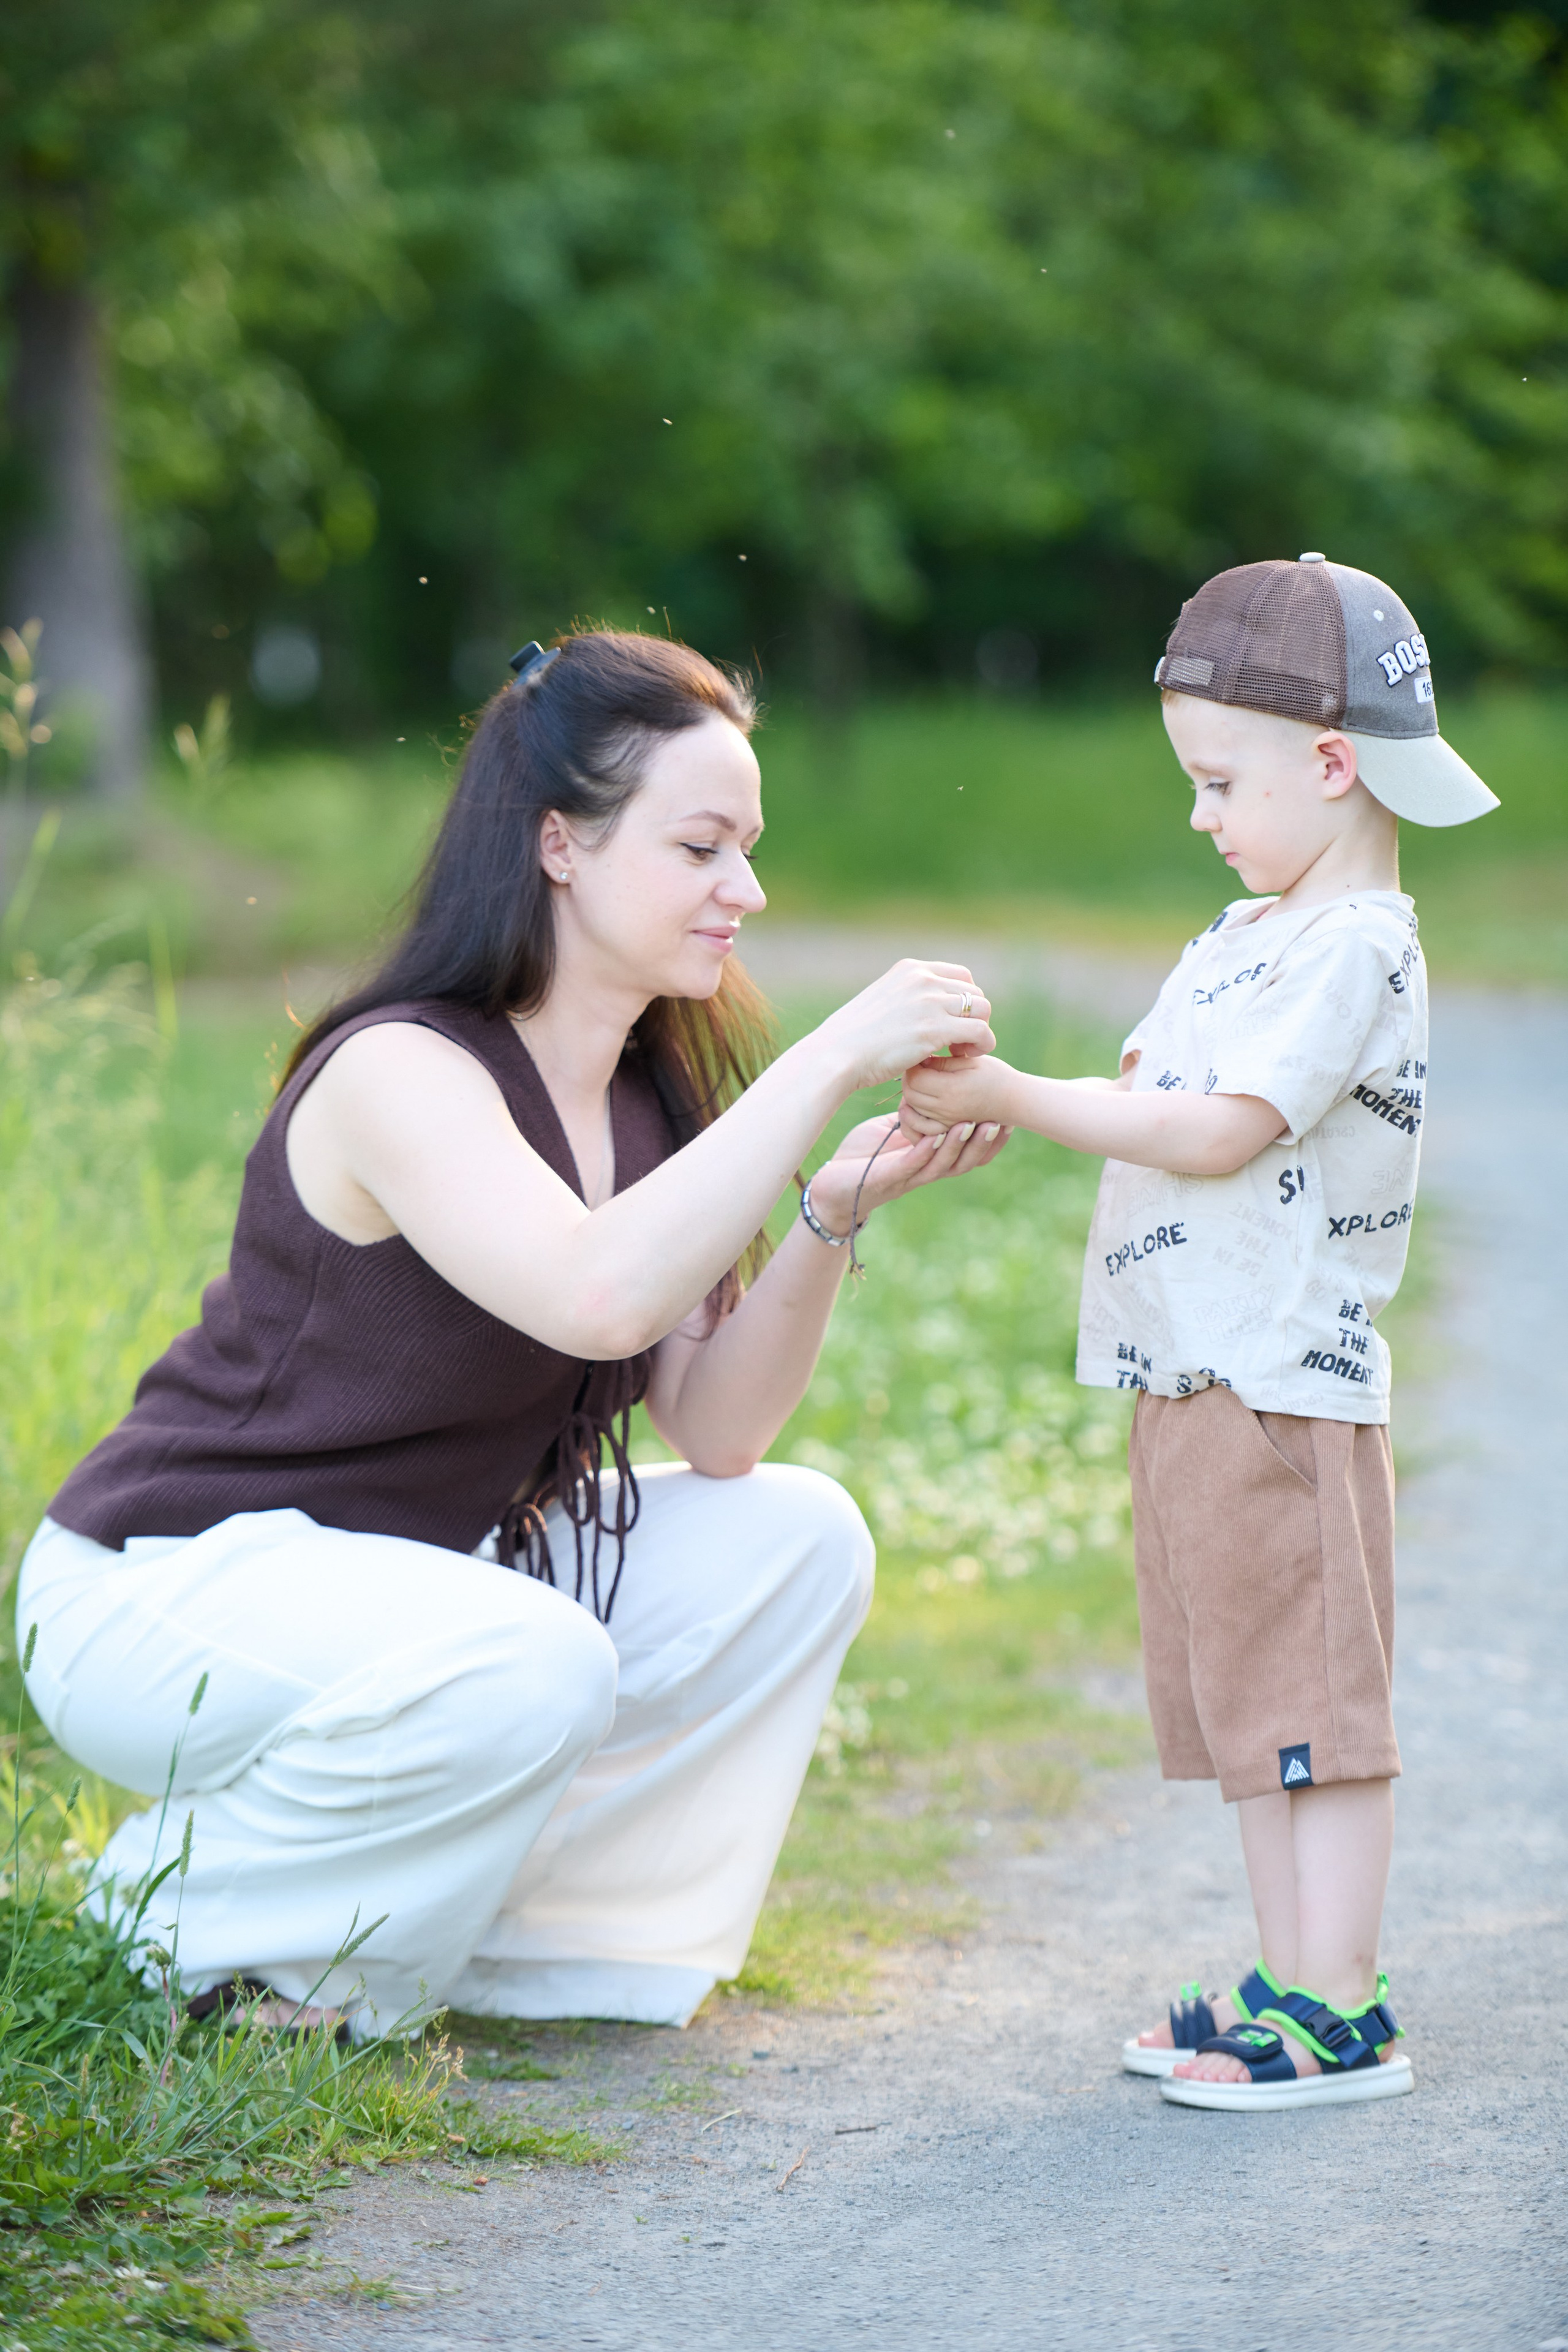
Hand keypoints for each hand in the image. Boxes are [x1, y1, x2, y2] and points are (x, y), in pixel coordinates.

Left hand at [805, 1110, 1009, 1234]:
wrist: (830, 1185)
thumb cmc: (861, 1156)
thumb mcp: (893, 1131)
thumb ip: (917, 1118)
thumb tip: (936, 1091)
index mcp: (929, 1160)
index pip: (969, 1152)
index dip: (989, 1140)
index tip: (1007, 1117)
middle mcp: (924, 1171)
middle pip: (965, 1161)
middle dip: (984, 1143)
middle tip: (1002, 1121)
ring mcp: (906, 1176)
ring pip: (942, 1164)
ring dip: (959, 1146)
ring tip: (975, 1125)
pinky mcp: (885, 1178)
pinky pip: (910, 1166)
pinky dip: (924, 1152)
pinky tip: (934, 1137)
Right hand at [809, 962, 994, 1096]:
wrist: (835, 1055)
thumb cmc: (852, 1040)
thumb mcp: (879, 1004)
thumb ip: (905, 1000)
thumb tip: (920, 1012)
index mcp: (910, 969)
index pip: (961, 976)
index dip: (963, 1002)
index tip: (952, 1024)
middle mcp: (923, 979)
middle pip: (975, 992)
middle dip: (972, 1018)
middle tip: (957, 1043)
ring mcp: (930, 1001)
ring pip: (982, 1009)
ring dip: (979, 1032)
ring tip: (960, 1051)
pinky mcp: (935, 1028)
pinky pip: (981, 1032)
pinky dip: (982, 1046)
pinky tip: (962, 1058)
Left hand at [899, 1053, 1015, 1138]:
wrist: (1014, 1100)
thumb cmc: (995, 1076)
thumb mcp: (970, 1062)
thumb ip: (942, 1062)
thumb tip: (919, 1059)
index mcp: (951, 1090)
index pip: (915, 1078)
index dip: (914, 1064)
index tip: (922, 1055)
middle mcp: (945, 1109)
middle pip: (910, 1094)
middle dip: (910, 1078)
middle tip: (920, 1066)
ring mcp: (946, 1122)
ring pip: (912, 1109)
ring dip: (912, 1094)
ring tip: (923, 1080)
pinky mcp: (947, 1128)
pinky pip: (921, 1124)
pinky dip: (916, 1112)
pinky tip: (924, 1099)